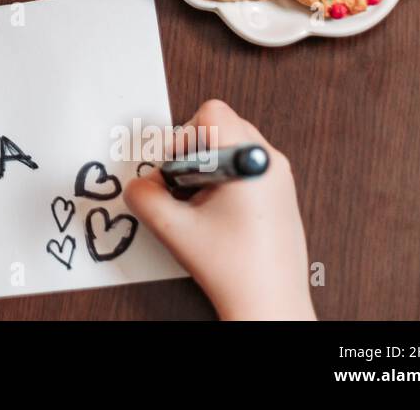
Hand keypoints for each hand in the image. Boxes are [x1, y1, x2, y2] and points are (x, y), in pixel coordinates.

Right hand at [124, 99, 316, 319]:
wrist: (270, 305)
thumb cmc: (233, 269)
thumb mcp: (173, 228)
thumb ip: (144, 196)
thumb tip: (139, 184)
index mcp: (250, 161)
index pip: (211, 113)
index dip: (184, 137)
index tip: (178, 171)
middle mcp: (271, 162)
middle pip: (221, 125)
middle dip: (193, 153)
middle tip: (185, 189)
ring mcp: (280, 177)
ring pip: (232, 147)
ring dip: (207, 168)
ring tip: (201, 206)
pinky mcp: (281, 194)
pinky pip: (245, 167)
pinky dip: (224, 181)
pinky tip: (217, 216)